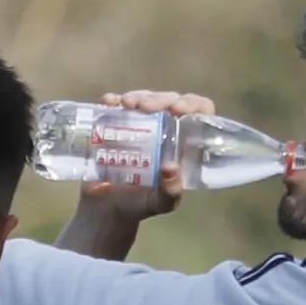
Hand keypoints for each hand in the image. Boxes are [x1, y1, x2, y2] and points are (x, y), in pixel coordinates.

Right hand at [78, 89, 216, 218]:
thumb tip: (170, 167)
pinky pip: (117, 105)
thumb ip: (170, 192)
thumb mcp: (159, 203)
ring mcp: (140, 123)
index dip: (192, 104)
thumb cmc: (140, 205)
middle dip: (158, 99)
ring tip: (125, 104)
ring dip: (137, 96)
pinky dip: (113, 100)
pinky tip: (108, 102)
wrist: (107, 208)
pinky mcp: (116, 123)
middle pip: (169, 101)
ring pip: (144, 99)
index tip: (177, 109)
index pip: (198, 112)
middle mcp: (165, 128)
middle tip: (144, 107)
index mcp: (184, 143)